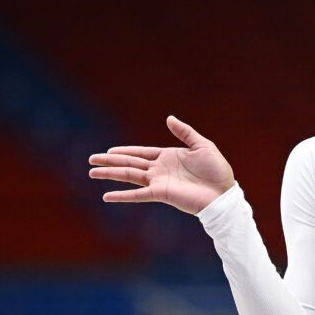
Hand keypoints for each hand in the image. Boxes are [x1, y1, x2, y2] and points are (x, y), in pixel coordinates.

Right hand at [88, 116, 234, 214]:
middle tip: (91, 160)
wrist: (224, 193)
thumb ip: (184, 132)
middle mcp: (160, 169)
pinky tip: (107, 196)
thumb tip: (169, 118)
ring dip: (110, 174)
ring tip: (92, 173)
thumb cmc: (217, 170)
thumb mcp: (202, 145)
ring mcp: (159, 182)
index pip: (141, 153)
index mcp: (168, 156)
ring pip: (129, 176)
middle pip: (130, 163)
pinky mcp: (161, 194)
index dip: (124, 151)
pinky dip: (122, 195)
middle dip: (110, 162)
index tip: (108, 151)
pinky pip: (138, 195)